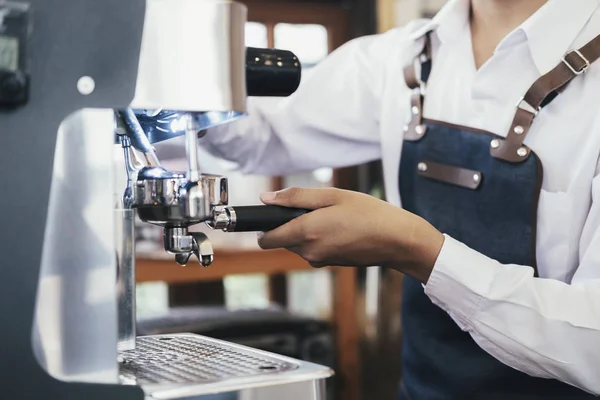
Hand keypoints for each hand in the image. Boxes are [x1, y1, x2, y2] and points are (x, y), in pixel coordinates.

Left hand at [257, 187, 444, 282]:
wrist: (397, 240)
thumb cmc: (369, 214)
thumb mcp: (332, 196)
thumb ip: (295, 197)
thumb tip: (266, 199)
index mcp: (305, 233)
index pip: (266, 239)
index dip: (265, 226)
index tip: (274, 213)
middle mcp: (309, 252)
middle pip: (282, 240)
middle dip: (289, 225)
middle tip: (315, 208)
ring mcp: (320, 261)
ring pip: (298, 245)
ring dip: (305, 231)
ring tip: (332, 216)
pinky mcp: (330, 264)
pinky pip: (313, 250)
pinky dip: (319, 238)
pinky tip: (340, 227)